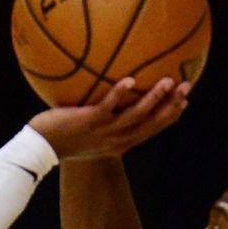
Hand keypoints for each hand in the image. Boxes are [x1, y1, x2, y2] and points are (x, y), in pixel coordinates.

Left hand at [30, 76, 190, 160]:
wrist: (40, 149)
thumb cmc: (62, 138)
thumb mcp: (89, 132)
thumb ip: (104, 117)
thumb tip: (110, 96)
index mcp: (119, 144)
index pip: (151, 129)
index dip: (169, 116)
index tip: (185, 103)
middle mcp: (116, 141)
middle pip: (151, 124)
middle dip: (171, 106)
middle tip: (187, 88)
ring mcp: (104, 132)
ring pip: (136, 116)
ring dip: (154, 99)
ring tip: (168, 82)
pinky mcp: (89, 122)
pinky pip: (108, 106)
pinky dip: (119, 94)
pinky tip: (130, 80)